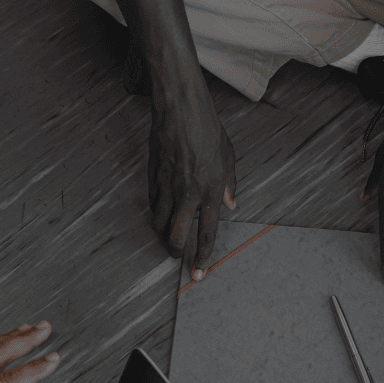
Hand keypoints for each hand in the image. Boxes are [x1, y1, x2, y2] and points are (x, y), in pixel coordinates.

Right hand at [149, 73, 236, 281]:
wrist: (180, 108)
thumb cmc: (207, 128)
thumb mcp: (228, 157)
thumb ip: (229, 185)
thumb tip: (231, 206)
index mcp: (211, 191)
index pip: (207, 234)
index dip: (202, 258)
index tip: (198, 274)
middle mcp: (189, 193)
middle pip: (175, 236)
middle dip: (174, 251)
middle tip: (176, 254)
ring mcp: (168, 186)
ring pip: (158, 224)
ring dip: (162, 232)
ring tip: (167, 231)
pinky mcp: (153, 177)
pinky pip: (152, 204)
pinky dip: (156, 212)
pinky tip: (161, 208)